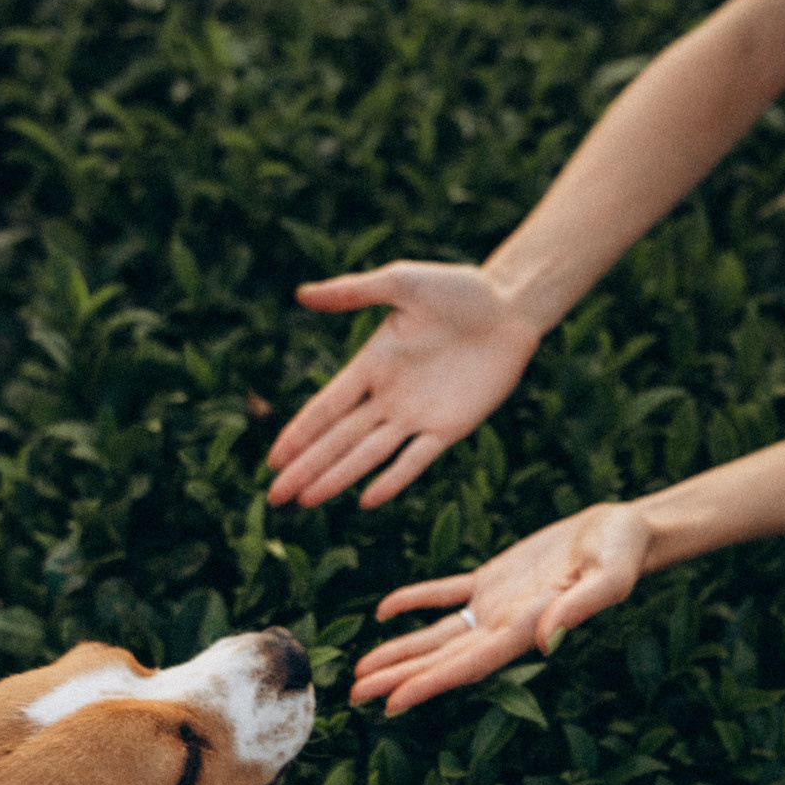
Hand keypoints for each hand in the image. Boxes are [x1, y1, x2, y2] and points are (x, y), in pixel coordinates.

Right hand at [267, 262, 538, 508]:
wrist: (511, 307)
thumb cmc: (458, 289)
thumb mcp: (401, 283)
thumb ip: (353, 292)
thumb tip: (301, 295)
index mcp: (372, 365)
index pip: (326, 408)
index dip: (299, 434)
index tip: (273, 459)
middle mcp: (388, 397)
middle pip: (338, 440)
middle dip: (306, 468)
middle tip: (274, 498)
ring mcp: (417, 416)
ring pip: (368, 455)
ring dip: (337, 478)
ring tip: (306, 501)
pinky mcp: (450, 428)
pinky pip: (416, 460)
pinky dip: (393, 479)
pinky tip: (366, 501)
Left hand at [349, 503, 652, 713]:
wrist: (626, 531)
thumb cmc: (623, 553)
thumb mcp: (607, 577)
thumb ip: (578, 607)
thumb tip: (547, 641)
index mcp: (526, 628)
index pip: (469, 664)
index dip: (430, 683)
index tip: (392, 701)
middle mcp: (506, 625)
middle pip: (444, 659)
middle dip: (400, 677)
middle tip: (354, 697)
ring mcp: (498, 604)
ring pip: (439, 635)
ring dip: (400, 651)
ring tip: (361, 672)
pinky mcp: (495, 579)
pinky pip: (447, 594)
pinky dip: (416, 601)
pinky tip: (384, 610)